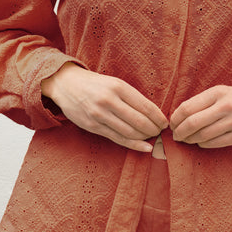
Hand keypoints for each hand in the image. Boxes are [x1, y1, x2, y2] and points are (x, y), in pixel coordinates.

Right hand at [41, 63, 167, 152]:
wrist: (66, 84)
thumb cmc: (95, 84)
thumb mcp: (114, 83)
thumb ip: (131, 97)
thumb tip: (153, 113)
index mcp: (118, 87)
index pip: (145, 106)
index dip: (158, 117)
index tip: (165, 123)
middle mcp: (109, 100)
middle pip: (139, 120)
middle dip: (154, 129)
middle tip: (161, 132)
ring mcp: (100, 114)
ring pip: (129, 131)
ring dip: (145, 137)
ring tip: (152, 138)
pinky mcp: (93, 126)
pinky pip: (117, 138)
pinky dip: (133, 145)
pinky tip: (145, 147)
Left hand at [170, 85, 231, 147]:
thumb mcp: (222, 93)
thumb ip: (202, 102)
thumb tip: (178, 117)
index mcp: (218, 92)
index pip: (188, 107)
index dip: (175, 118)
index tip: (172, 124)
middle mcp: (226, 105)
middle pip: (192, 123)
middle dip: (180, 132)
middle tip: (176, 136)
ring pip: (202, 135)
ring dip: (191, 140)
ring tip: (187, 139)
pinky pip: (215, 143)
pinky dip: (203, 144)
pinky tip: (201, 142)